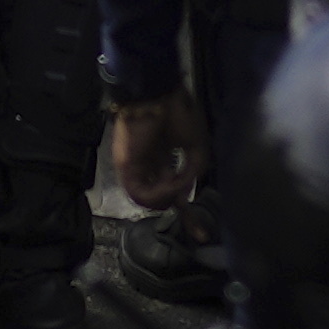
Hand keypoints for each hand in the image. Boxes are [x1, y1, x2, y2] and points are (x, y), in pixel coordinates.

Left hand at [106, 95, 193, 215]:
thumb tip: (185, 193)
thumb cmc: (178, 113)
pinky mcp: (126, 167)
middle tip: (185, 190)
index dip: (187, 215)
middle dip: (176, 203)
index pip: (172, 193)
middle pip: (158, 201)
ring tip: (178, 183)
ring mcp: (135, 168)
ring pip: (148, 201)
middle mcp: (148, 168)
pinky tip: (170, 183)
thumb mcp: (196, 147)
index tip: (201, 235)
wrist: (159, 94)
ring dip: (167, 198)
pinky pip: (141, 193)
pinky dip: (159, 193)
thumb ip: (193, 173)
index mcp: (163, 161)